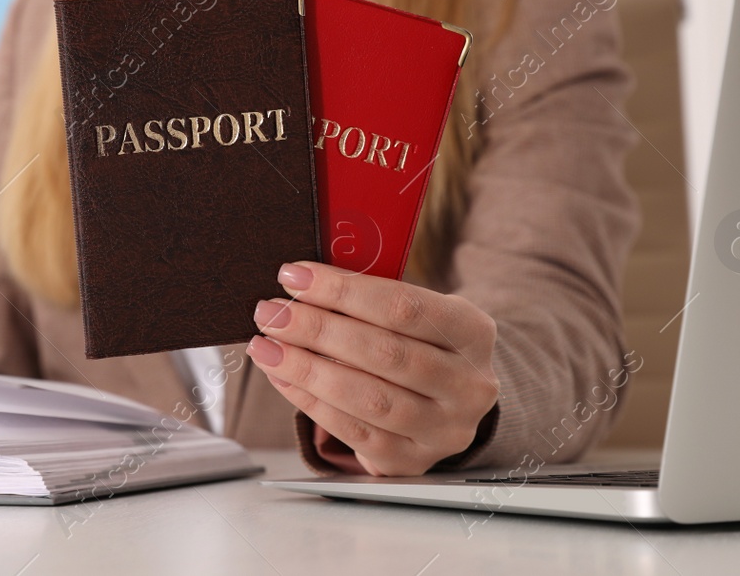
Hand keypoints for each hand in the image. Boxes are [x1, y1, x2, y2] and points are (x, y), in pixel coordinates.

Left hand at [247, 261, 499, 475]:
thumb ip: (369, 296)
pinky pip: (354, 433)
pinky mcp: (413, 461)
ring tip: (266, 346)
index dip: (343, 291)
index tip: (294, 277)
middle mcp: (469, 385)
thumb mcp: (416, 309)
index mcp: (472, 331)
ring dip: (306, 370)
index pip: (403, 306)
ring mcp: (445, 430)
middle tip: (271, 313)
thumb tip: (301, 283)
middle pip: (384, 354)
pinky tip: (282, 378)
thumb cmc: (420, 340)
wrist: (450, 398)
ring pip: (369, 400)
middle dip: (317, 330)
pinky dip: (311, 402)